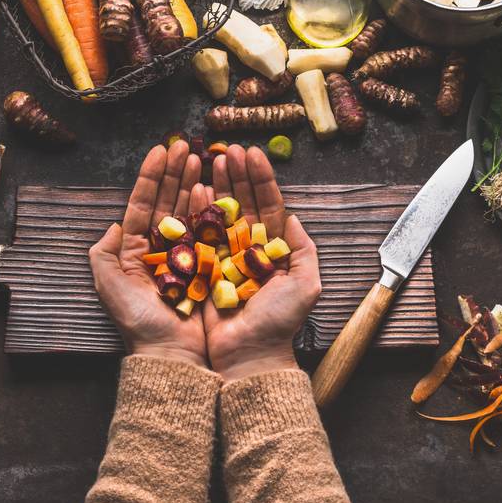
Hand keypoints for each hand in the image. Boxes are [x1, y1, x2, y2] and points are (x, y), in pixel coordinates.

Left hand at [89, 141, 208, 366]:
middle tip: (186, 145)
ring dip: (193, 183)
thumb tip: (113, 223)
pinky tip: (212, 187)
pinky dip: (209, 208)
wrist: (171, 352)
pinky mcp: (204, 265)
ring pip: (188, 210)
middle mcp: (159, 249)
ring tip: (201, 158)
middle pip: (167, 201)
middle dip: (175, 172)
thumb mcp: (109, 285)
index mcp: (134, 250)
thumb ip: (103, 253)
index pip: (143, 204)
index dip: (151, 176)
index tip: (160, 150)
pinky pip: (206, 231)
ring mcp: (184, 255)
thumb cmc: (138, 321)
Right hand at [203, 145, 321, 380]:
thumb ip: (304, 249)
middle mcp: (250, 247)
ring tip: (212, 159)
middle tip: (229, 148)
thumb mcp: (306, 285)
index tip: (253, 154)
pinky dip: (198, 209)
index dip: (261, 179)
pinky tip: (195, 188)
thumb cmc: (280, 322)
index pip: (269, 205)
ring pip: (221, 212)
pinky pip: (201, 233)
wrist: (249, 354)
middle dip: (237, 174)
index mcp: (274, 248)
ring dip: (217, 185)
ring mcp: (225, 255)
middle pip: (243, 202)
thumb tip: (295, 216)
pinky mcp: (204, 266)